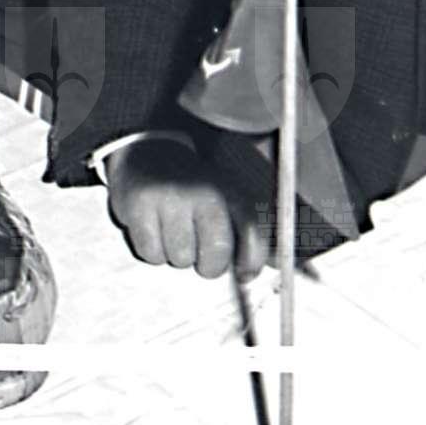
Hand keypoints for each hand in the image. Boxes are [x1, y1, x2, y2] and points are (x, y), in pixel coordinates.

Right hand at [105, 139, 268, 280]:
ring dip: (178, 255)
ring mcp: (172, 197)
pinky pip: (152, 254)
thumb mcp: (228, 196)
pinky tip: (155, 227)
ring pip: (181, 259)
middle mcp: (205, 191)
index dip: (253, 260)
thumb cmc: (194, 184)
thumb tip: (285, 262)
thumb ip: (254, 230)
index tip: (245, 274)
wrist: (149, 149)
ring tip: (174, 230)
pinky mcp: (141, 205)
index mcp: (231, 189)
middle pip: (217, 254)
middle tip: (202, 254)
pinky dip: (153, 251)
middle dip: (210, 265)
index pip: (253, 230)